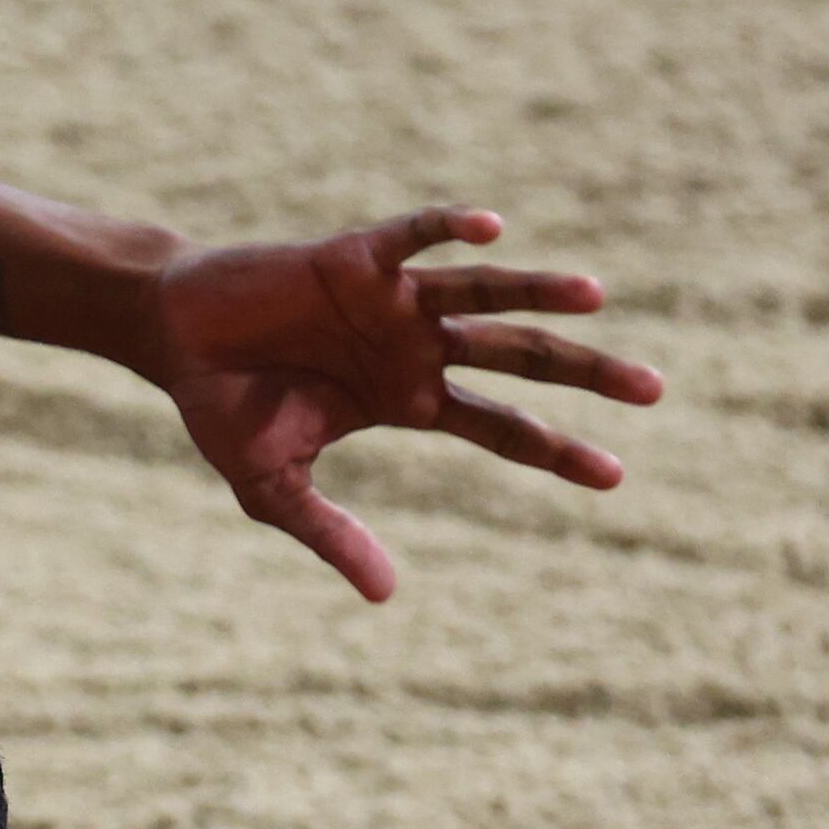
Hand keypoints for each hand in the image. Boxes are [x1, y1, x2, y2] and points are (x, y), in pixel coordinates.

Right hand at [149, 208, 661, 600]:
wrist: (173, 336)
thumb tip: (387, 597)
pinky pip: (414, 238)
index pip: (501, 427)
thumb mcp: (273, 490)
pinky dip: (450, 231)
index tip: (615, 477)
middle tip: (654, 390)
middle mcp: (416, 346)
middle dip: (585, 372)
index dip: (555, 451)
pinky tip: (492, 232)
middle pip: (520, 357)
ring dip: (538, 293)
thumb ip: (332, 536)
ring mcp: (392, 299)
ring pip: (484, 294)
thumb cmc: (223, 408)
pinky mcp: (355, 257)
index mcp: (407, 399)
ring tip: (597, 298)